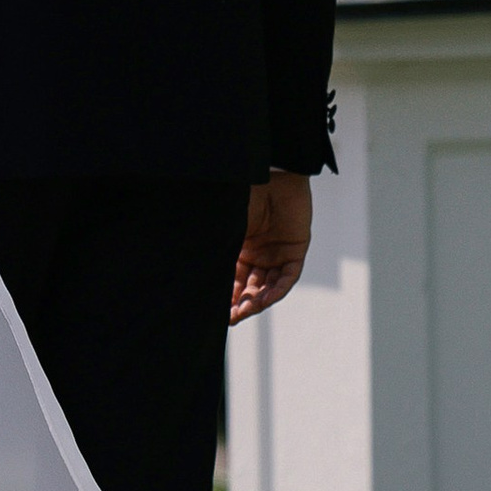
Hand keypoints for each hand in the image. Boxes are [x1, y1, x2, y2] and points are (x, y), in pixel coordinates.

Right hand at [228, 169, 311, 324]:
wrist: (271, 174)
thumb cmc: (245, 195)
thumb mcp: (227, 226)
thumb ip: (219, 248)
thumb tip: (195, 273)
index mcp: (240, 248)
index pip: (232, 279)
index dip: (226, 297)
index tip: (217, 313)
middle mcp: (259, 254)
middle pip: (250, 287)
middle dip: (241, 304)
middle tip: (231, 317)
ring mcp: (278, 253)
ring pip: (268, 286)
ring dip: (258, 300)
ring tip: (246, 311)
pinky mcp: (296, 250)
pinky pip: (288, 276)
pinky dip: (277, 289)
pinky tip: (266, 299)